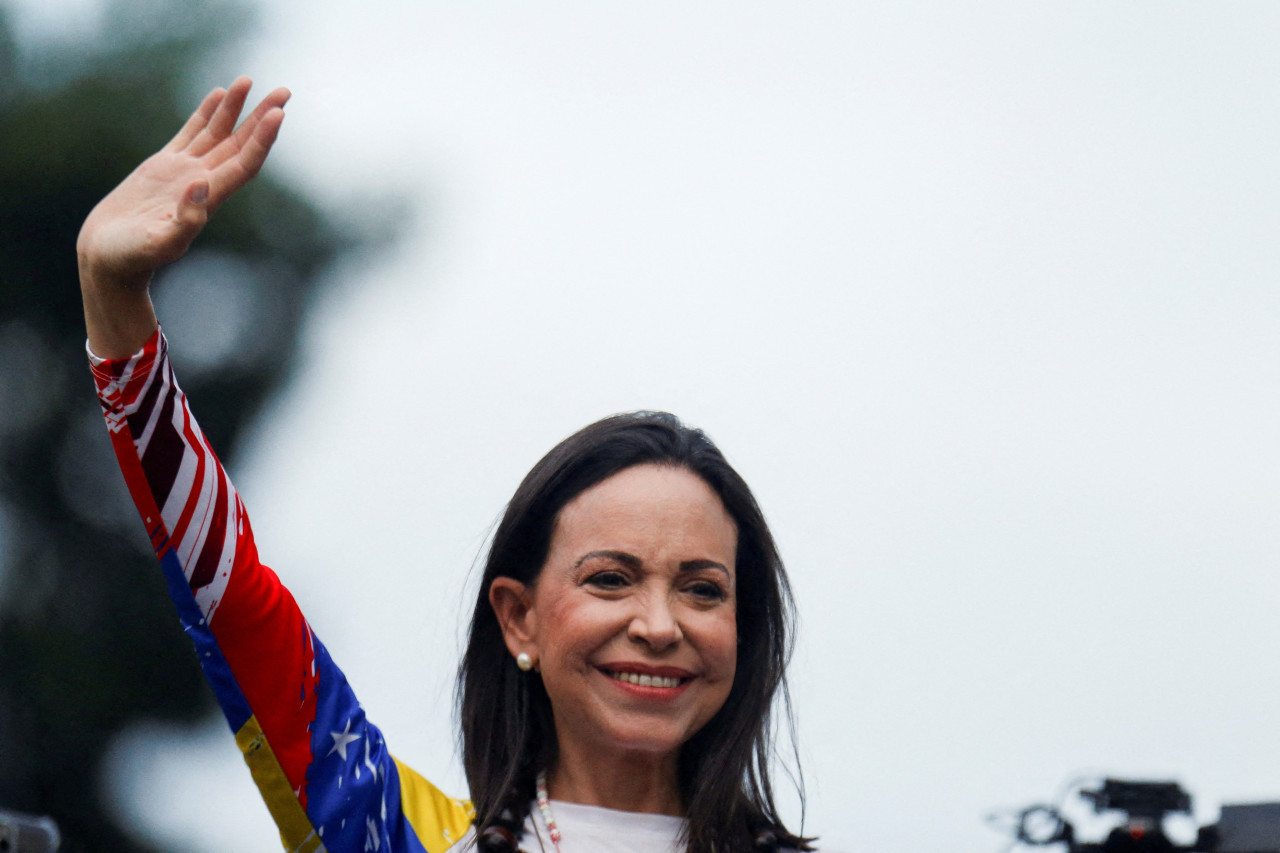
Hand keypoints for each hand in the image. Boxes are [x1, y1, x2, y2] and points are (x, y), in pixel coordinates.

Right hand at [78, 77, 289, 356]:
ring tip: (249, 81)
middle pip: (240, 145)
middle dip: (262, 118)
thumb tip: (202, 186)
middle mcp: (203, 183)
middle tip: (284, 91)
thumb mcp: (158, 244)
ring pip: (217, 135)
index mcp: (208, 200)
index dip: (262, 139)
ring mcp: (184, 173)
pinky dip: (206, 115)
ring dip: (236, 110)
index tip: (279, 114)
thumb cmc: (131, 258)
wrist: (108, 259)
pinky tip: (218, 96)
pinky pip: (191, 134)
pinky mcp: (163, 168)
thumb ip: (183, 221)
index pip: (243, 163)